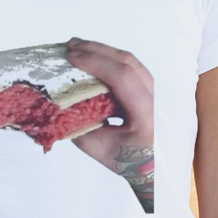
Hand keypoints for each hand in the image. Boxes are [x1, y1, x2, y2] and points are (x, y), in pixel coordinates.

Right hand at [65, 38, 153, 210]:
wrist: (157, 172)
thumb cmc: (131, 164)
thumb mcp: (100, 149)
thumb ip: (80, 126)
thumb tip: (59, 102)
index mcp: (147, 115)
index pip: (122, 77)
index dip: (95, 62)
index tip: (72, 56)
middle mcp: (158, 99)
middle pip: (128, 62)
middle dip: (97, 49)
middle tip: (71, 45)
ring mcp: (158, 93)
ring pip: (132, 62)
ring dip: (105, 52)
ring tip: (79, 48)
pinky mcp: (154, 92)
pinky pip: (133, 69)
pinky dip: (112, 62)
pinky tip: (95, 61)